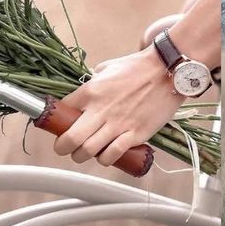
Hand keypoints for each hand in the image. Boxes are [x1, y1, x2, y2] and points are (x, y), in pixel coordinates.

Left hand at [53, 47, 182, 167]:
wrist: (167, 70)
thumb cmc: (138, 67)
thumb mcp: (107, 68)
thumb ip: (93, 82)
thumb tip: (85, 95)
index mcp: (90, 91)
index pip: (62, 111)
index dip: (57, 122)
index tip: (59, 126)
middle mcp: (100, 109)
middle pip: (70, 139)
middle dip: (62, 147)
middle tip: (64, 147)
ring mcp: (118, 124)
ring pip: (88, 151)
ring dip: (81, 155)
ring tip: (83, 153)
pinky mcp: (135, 134)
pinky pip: (113, 155)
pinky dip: (105, 159)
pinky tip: (106, 154)